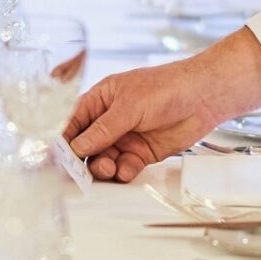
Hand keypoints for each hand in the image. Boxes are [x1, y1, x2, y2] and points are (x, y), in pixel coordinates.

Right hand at [65, 28, 260, 182]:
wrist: (203, 97)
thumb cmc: (165, 88)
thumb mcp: (128, 106)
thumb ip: (102, 129)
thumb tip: (77, 147)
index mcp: (100, 101)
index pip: (73, 123)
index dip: (64, 141)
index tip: (57, 158)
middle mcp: (109, 121)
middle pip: (86, 146)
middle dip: (83, 160)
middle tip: (82, 172)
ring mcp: (125, 137)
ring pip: (104, 160)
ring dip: (103, 168)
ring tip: (109, 168)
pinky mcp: (142, 153)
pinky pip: (124, 167)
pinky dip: (123, 172)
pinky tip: (126, 170)